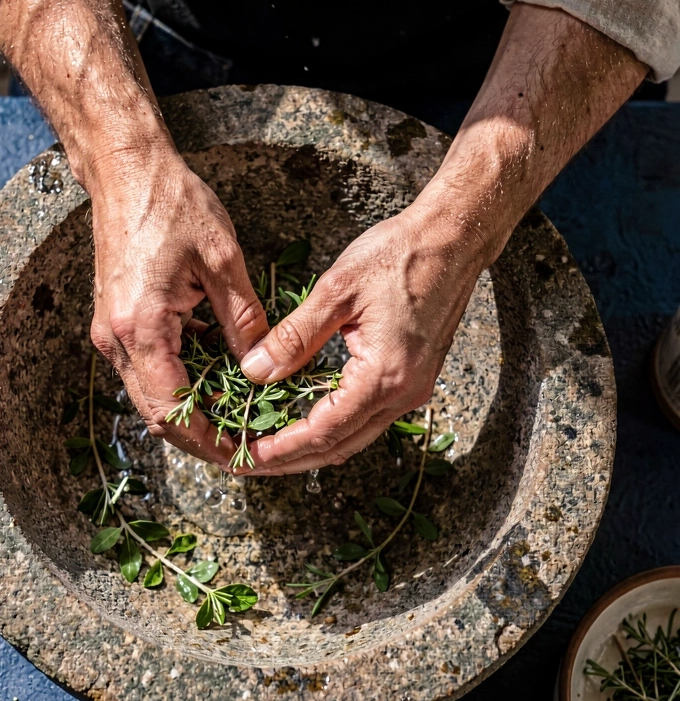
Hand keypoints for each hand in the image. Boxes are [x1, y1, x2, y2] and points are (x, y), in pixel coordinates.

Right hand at [90, 145, 268, 463]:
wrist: (125, 171)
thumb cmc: (171, 204)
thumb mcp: (222, 260)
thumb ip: (243, 318)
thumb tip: (260, 365)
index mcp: (141, 328)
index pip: (173, 410)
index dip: (209, 442)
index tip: (242, 455)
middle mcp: (116, 339)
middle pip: (157, 414)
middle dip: (201, 438)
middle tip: (245, 447)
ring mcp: (110, 332)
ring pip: (150, 396)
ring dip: (190, 413)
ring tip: (236, 419)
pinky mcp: (115, 322)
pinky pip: (147, 370)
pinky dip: (178, 385)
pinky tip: (215, 381)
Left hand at [238, 203, 484, 473]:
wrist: (453, 238)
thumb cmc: (400, 255)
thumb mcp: (336, 291)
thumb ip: (294, 337)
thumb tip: (256, 372)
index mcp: (384, 376)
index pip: (324, 432)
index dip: (281, 449)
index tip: (247, 456)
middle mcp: (403, 393)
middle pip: (339, 448)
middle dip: (290, 460)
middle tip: (249, 461)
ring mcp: (412, 389)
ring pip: (354, 437)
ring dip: (311, 447)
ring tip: (269, 446)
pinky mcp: (413, 378)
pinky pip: (367, 417)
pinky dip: (332, 426)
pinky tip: (304, 419)